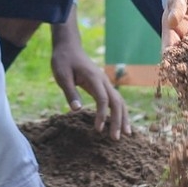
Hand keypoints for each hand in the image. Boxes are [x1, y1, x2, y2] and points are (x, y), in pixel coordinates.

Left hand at [51, 24, 130, 139]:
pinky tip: (119, 123)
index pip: (103, 99)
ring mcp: (104, 82)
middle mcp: (103, 80)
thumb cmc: (63, 60)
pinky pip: (114, 100)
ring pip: (119, 101)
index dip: (102, 115)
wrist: (68, 47)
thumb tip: (77, 110)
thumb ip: (70, 92)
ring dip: (123, 117)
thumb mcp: (62, 75)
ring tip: (126, 135)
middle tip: (116, 139)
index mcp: (94, 78)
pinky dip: (119, 112)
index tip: (98, 129)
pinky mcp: (102, 85)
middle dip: (118, 120)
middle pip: (117, 102)